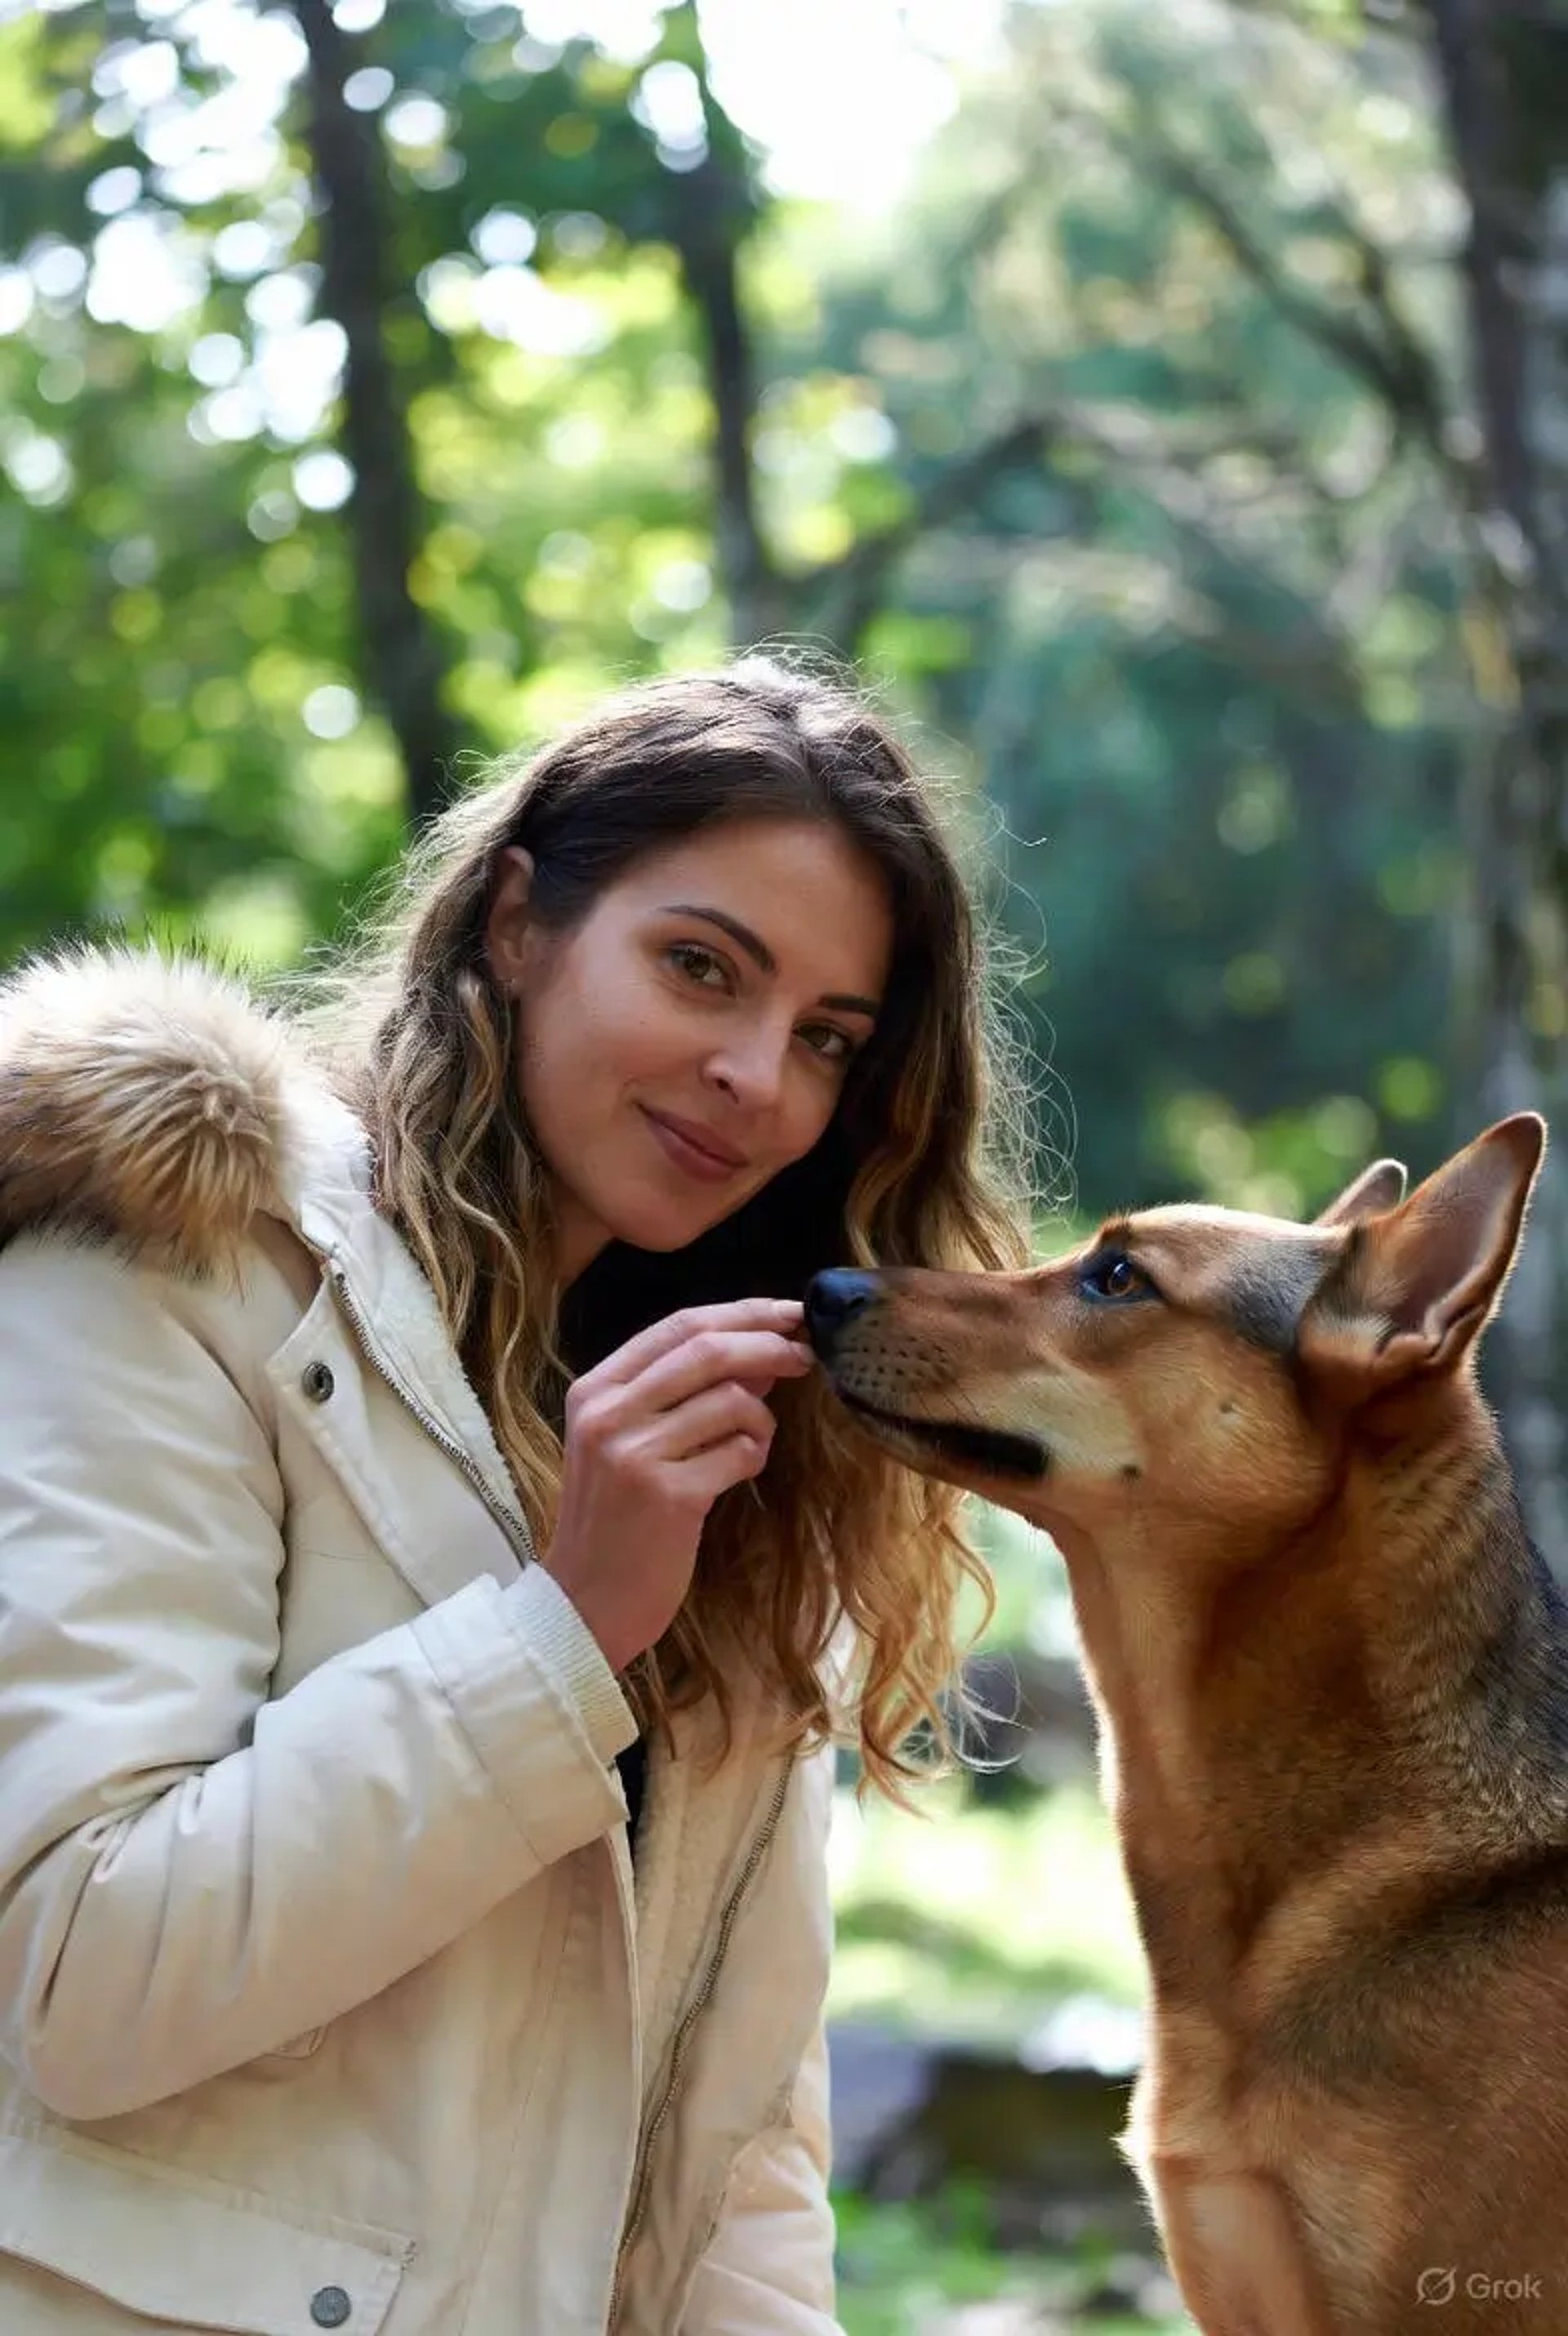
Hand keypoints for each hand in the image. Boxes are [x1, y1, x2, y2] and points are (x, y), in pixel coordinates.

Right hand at [542, 1298, 813, 1673]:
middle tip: (807, 1354)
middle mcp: (609, 1414)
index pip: (678, 1325)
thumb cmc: (616, 1520)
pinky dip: (755, 1455)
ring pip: (733, 1399)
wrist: (586, 1603)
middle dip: (770, 1344)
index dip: (743, 1312)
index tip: (789, 1312)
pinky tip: (740, 1472)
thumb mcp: (631, 1443)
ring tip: (752, 1443)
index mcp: (595, 1391)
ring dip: (762, 1418)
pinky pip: (741, 1450)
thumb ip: (682, 1394)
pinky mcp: (669, 1496)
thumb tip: (760, 1353)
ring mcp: (636, 1454)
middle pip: (708, 1349)